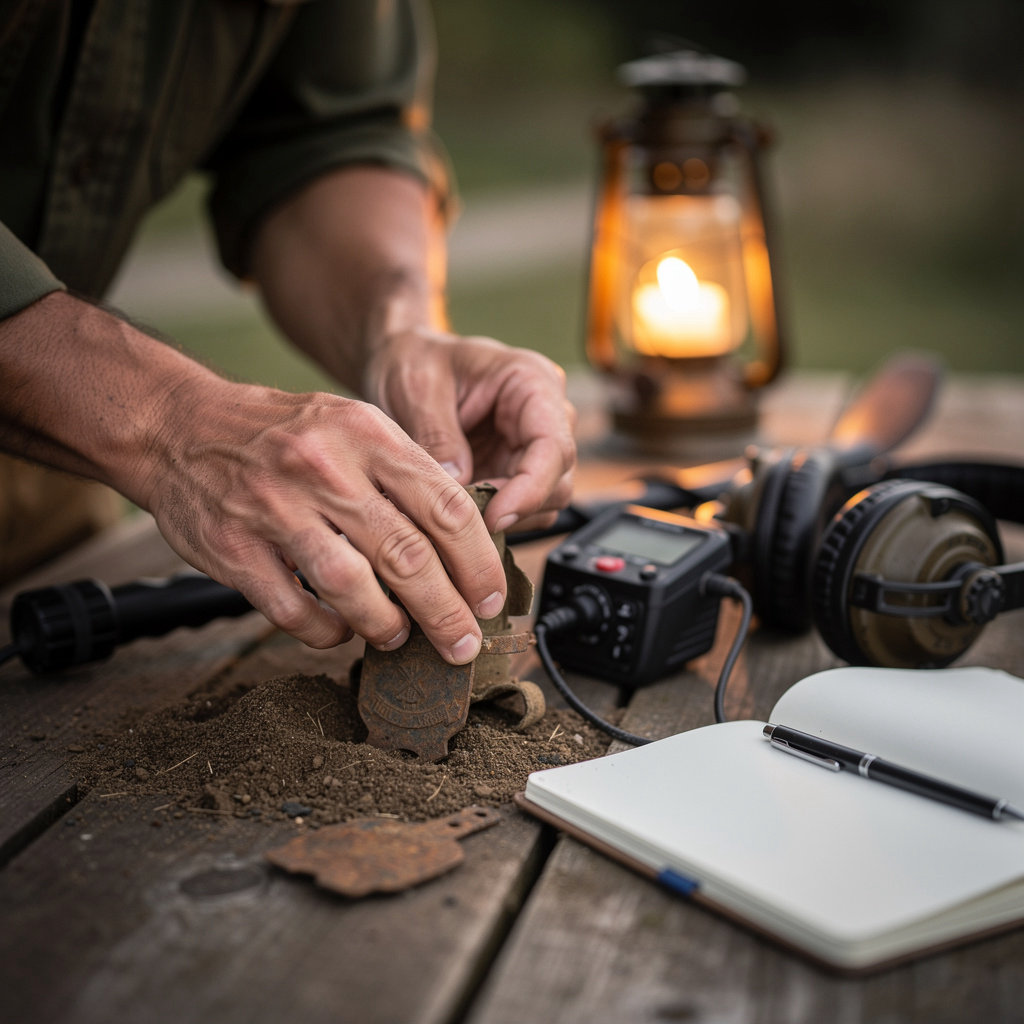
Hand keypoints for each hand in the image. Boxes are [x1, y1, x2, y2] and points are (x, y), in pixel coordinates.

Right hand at [137, 377, 511, 664]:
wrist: (179, 425)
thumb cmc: (281, 431)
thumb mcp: (352, 424)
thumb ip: (404, 473)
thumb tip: (462, 541)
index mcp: (366, 433)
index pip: (446, 506)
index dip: (478, 562)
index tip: (491, 598)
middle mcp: (325, 468)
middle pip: (407, 554)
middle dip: (447, 610)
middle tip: (463, 641)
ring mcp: (275, 508)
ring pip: (351, 586)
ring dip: (387, 624)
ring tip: (400, 636)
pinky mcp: (233, 548)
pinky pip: (292, 608)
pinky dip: (326, 631)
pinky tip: (341, 632)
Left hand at [365, 327, 576, 534]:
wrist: (402, 362)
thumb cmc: (414, 361)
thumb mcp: (417, 390)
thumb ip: (439, 437)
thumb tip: (459, 486)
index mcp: (532, 382)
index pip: (554, 447)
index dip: (530, 489)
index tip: (493, 518)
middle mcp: (544, 416)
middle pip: (558, 481)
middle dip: (514, 508)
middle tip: (463, 521)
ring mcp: (531, 446)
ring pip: (544, 502)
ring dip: (504, 517)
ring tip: (454, 515)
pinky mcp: (513, 471)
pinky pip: (519, 508)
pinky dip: (492, 520)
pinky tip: (458, 514)